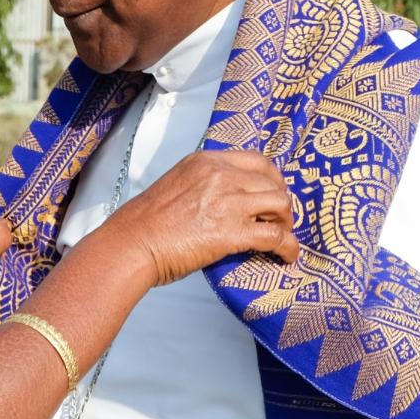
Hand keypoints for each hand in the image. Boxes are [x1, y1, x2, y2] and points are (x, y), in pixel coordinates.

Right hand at [107, 149, 299, 285]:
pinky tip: (288, 257)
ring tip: (283, 237)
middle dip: (281, 203)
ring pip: (280, 205)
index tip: (273, 193)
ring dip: (286, 222)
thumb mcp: (173, 187)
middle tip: (279, 221)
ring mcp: (229, 201)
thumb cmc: (142, 224)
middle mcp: (221, 175)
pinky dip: (288, 247)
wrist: (130, 245)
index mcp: (205, 162)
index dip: (273, 179)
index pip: (256, 161)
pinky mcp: (233, 231)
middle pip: (272, 183)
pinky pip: (276, 236)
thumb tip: (220, 205)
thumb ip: (201, 187)